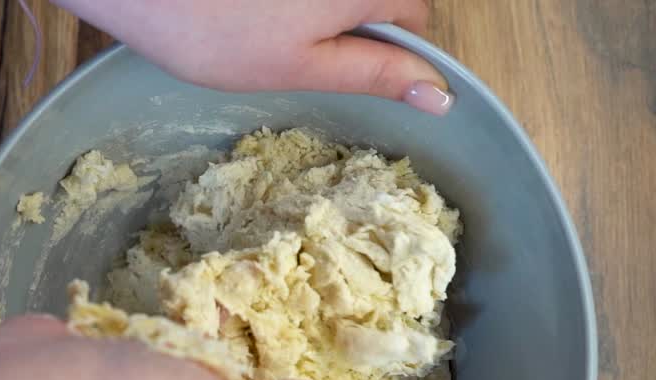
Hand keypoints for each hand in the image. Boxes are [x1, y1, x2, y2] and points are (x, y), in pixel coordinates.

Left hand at [56, 0, 452, 114]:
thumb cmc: (216, 32)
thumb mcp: (303, 66)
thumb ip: (376, 73)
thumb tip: (439, 95)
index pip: (416, 14)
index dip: (388, 48)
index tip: (346, 69)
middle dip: (352, 20)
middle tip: (293, 48)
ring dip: (317, 9)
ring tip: (261, 23)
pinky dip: (287, 2)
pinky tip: (248, 5)